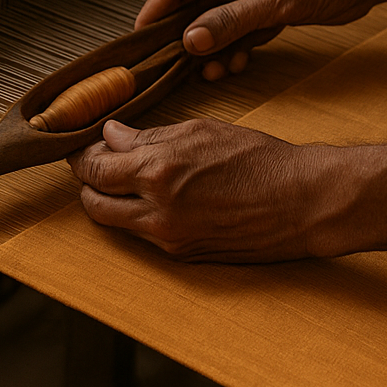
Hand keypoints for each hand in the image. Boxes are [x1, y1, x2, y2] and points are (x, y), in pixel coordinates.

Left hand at [66, 119, 336, 262]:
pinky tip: (154, 198)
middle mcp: (157, 210)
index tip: (82, 146)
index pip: (95, 168)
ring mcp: (169, 238)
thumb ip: (150, 136)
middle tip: (95, 164)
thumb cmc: (261, 160)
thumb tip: (112, 134)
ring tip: (124, 181)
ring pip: (114, 223)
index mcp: (159, 171)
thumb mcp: (202, 131)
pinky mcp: (183, 255)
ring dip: (109, 202)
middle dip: (88, 182)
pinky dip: (138, 217)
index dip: (82, 155)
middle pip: (93, 202)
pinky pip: (143, 236)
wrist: (304, 203)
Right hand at [135, 0, 386, 79]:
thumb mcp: (278, 2)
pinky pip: (239, 27)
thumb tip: (190, 40)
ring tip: (207, 72)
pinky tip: (234, 65)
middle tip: (166, 59)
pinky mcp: (267, 3)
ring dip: (212, 45)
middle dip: (185, 31)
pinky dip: (235, 46)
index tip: (142, 30)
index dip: (159, 3)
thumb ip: (231, 21)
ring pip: (217, 17)